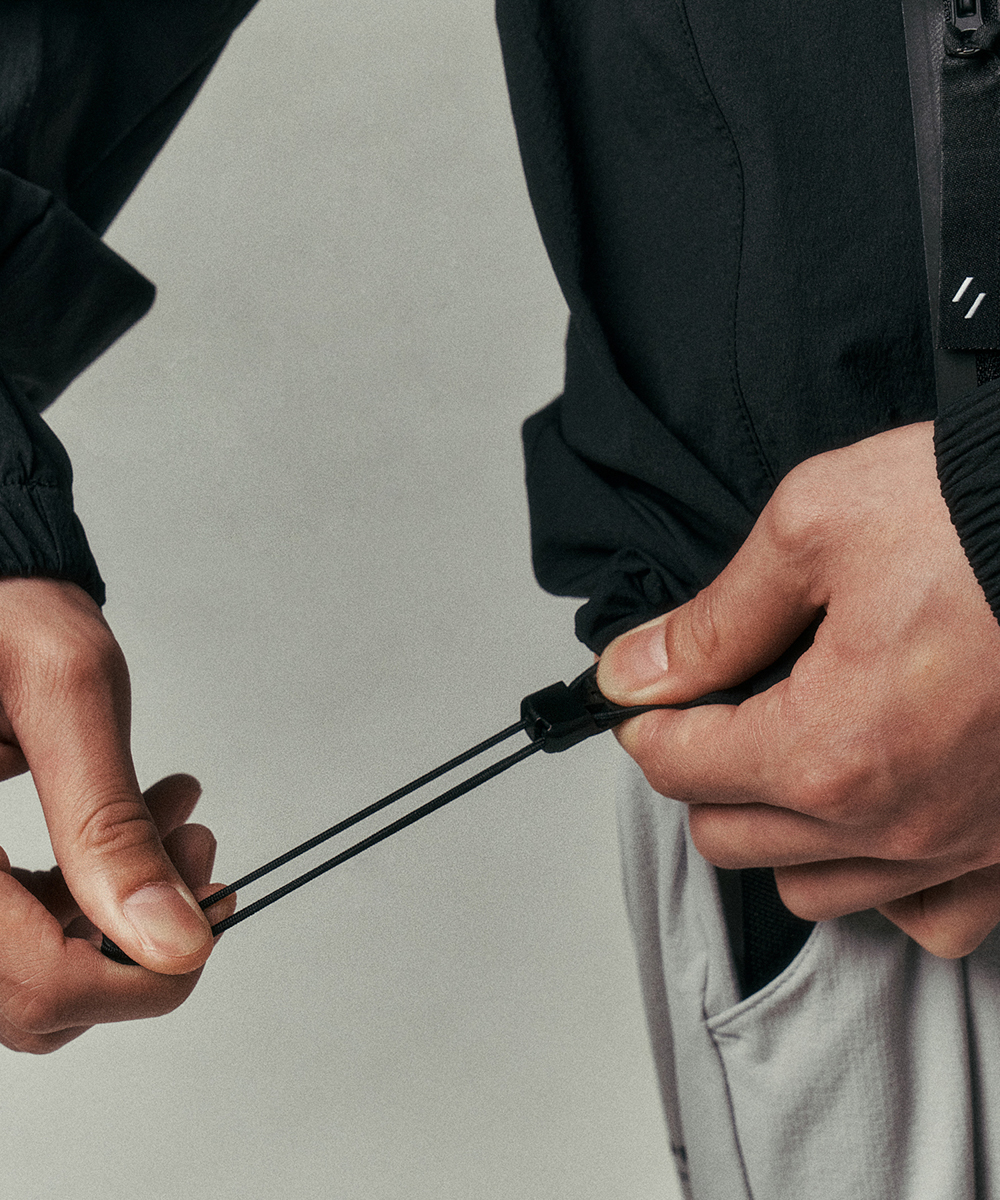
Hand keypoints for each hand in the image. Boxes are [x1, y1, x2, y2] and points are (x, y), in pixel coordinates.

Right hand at [0, 578, 233, 1050]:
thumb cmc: (3, 616)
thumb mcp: (68, 700)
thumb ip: (112, 825)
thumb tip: (179, 940)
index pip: (34, 987)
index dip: (140, 976)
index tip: (209, 915)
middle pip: (32, 997)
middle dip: (139, 935)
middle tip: (199, 852)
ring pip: (32, 971)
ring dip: (124, 908)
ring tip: (182, 823)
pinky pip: (20, 928)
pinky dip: (92, 888)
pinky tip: (146, 822)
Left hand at [597, 422, 999, 957]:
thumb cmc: (982, 512)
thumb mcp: (816, 527)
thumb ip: (715, 619)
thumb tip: (637, 668)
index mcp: (830, 744)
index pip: (679, 767)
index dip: (645, 723)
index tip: (644, 696)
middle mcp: (895, 819)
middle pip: (728, 836)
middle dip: (699, 772)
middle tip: (713, 711)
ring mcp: (963, 847)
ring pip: (812, 887)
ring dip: (776, 829)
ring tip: (789, 758)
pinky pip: (928, 917)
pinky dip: (885, 881)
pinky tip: (876, 818)